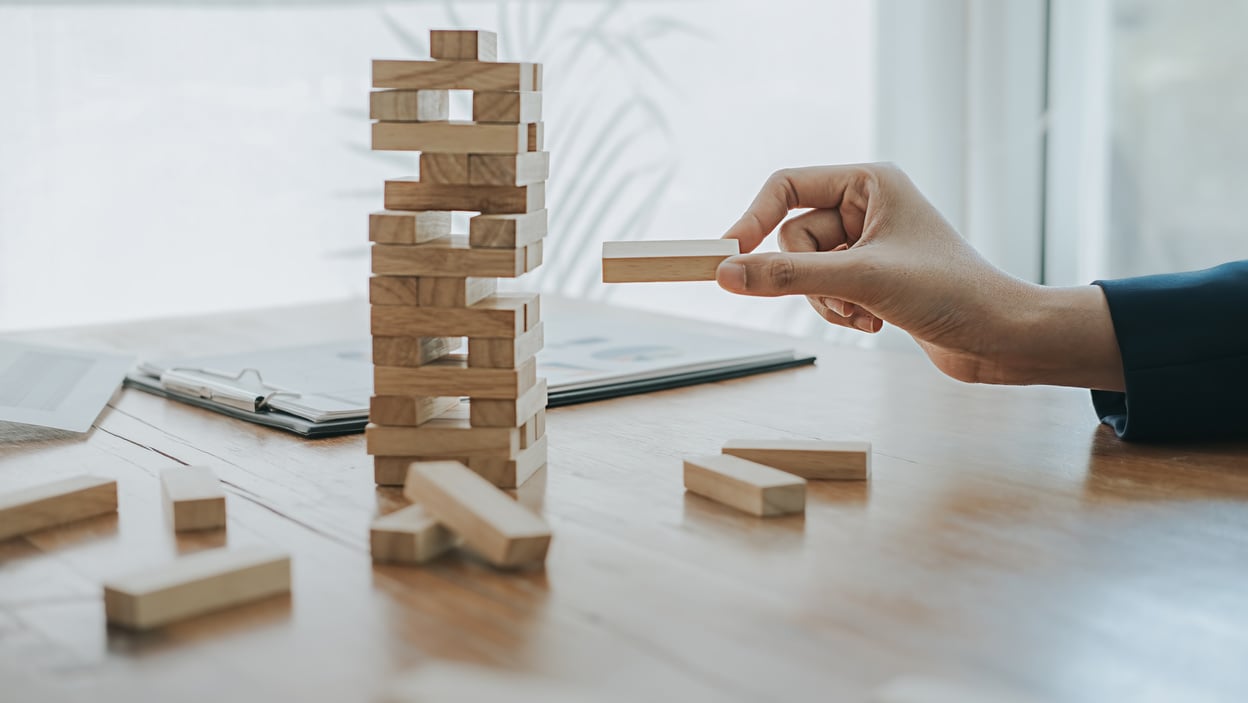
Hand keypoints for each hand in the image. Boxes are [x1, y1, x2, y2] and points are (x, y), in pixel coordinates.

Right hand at [717, 163, 1124, 390]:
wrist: (1001, 337)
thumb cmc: (950, 292)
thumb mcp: (861, 280)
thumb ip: (788, 276)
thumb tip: (726, 274)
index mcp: (869, 181)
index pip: (787, 186)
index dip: (753, 219)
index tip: (727, 256)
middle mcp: (867, 205)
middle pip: (793, 238)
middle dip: (811, 277)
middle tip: (846, 295)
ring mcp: (867, 243)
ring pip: (806, 271)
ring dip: (828, 301)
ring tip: (867, 314)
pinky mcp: (871, 277)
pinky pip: (824, 291)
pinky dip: (842, 312)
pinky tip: (875, 322)